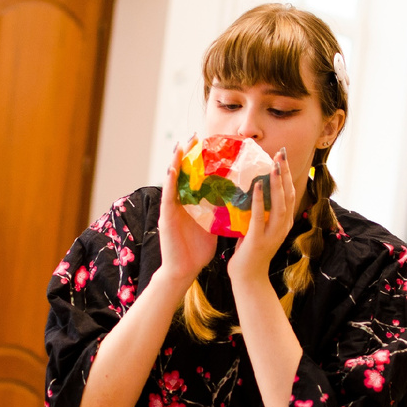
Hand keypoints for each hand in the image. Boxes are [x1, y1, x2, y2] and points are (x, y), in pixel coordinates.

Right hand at [159, 140, 217, 285]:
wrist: (183, 271)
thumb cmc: (197, 251)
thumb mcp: (213, 225)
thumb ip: (220, 212)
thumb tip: (239, 200)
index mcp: (191, 204)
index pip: (195, 177)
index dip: (199, 160)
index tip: (208, 142)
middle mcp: (179, 203)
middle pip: (182, 173)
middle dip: (187, 154)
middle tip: (194, 135)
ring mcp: (170, 209)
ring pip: (172, 180)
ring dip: (175, 162)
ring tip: (181, 144)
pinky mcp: (166, 218)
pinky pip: (168, 197)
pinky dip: (169, 182)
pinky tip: (172, 169)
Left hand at [227, 148, 294, 283]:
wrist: (248, 279)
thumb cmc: (250, 254)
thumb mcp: (258, 229)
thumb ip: (258, 213)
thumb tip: (249, 191)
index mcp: (284, 223)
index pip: (289, 194)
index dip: (287, 176)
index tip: (282, 158)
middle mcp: (282, 227)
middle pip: (288, 195)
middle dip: (285, 173)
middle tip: (281, 153)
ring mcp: (272, 234)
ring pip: (279, 204)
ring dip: (277, 184)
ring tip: (274, 165)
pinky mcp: (258, 240)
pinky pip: (260, 216)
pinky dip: (260, 200)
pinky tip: (258, 185)